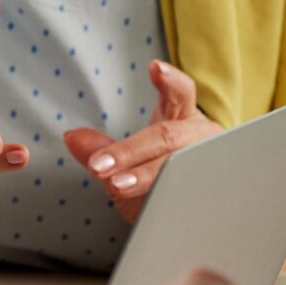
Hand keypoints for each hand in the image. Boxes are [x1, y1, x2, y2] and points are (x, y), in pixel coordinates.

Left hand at [64, 60, 221, 222]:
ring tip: (116, 185)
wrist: (185, 217)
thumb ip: (102, 151)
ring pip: (180, 165)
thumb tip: (72, 137)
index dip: (169, 81)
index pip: (181, 93)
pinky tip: (150, 208)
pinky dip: (166, 199)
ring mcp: (212, 163)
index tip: (154, 68)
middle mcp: (202, 137)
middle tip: (98, 166)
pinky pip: (191, 193)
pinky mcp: (214, 191)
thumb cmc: (157, 181)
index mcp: (183, 118)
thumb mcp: (125, 163)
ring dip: (145, 175)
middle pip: (167, 136)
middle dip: (130, 152)